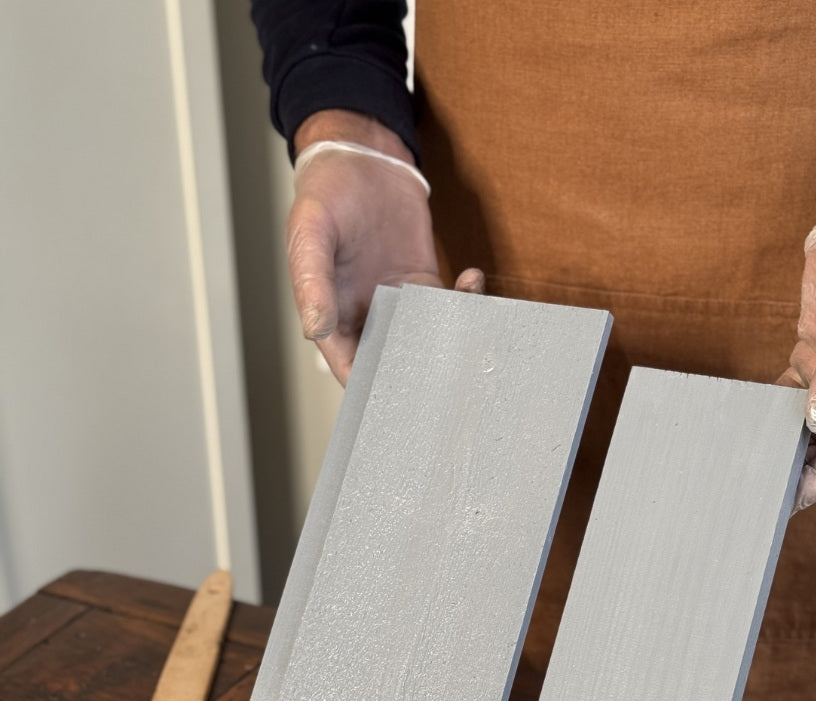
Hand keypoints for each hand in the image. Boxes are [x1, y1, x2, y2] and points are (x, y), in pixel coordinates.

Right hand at [287, 111, 483, 383]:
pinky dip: (464, 301)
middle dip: (425, 371)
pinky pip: (447, 308)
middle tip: (456, 369)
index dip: (377, 388)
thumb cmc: (325, 194)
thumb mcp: (310, 235)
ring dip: (452, 338)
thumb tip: (316, 329)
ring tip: (472, 322)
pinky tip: (472, 280)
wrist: (360, 157)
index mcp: (332, 318)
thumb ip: (311, 283)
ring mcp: (398, 305)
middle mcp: (366, 319)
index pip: (355, 370)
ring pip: (427, 341)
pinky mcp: (424, 286)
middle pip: (396, 363)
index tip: (406, 395)